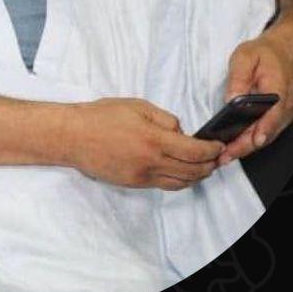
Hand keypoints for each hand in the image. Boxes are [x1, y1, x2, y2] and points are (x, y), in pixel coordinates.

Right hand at [67, 98, 224, 189]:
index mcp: (154, 139)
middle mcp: (151, 162)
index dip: (211, 150)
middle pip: (192, 172)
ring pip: (180, 183)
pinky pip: (163, 185)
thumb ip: (165, 119)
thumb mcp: (138, 106)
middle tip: (216, 158)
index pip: (195, 151)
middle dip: (209, 166)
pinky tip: (180, 172)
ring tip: (203, 167)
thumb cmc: (102, 116)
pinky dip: (178, 180)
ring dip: (196, 176)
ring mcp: (142, 176)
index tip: (218, 146)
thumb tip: (181, 132)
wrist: (74, 136)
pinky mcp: (133, 184)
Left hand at [219, 34, 292, 165]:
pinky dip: (249, 142)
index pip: (272, 115)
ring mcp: (283, 115)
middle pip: (266, 133)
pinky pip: (264, 133)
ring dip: (245, 147)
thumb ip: (239, 77)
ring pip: (265, 137)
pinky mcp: (278, 118)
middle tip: (224, 155)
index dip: (261, 130)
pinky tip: (233, 146)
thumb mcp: (245, 56)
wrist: (283, 52)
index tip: (251, 141)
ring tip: (224, 155)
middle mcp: (285, 107)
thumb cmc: (265, 54)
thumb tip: (232, 98)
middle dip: (245, 146)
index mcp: (279, 90)